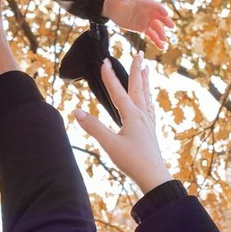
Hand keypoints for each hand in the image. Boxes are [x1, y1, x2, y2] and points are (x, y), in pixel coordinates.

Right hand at [74, 53, 173, 193]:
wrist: (154, 178)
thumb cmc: (132, 162)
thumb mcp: (110, 145)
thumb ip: (94, 127)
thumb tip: (76, 111)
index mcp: (132, 115)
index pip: (118, 91)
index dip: (109, 76)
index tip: (104, 61)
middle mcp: (142, 115)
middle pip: (138, 87)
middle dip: (136, 70)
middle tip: (138, 54)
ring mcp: (148, 123)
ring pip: (146, 96)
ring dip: (144, 81)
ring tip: (146, 69)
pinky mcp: (151, 131)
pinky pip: (149, 108)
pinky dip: (148, 99)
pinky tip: (147, 101)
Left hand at [102, 0, 173, 50]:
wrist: (113, 9)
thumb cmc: (115, 0)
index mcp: (143, 2)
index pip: (154, 5)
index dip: (160, 8)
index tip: (166, 13)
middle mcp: (147, 11)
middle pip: (159, 16)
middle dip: (166, 21)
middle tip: (172, 27)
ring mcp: (146, 20)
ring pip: (156, 27)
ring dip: (161, 33)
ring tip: (164, 41)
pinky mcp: (142, 28)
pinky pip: (151, 35)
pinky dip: (156, 41)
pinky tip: (161, 47)